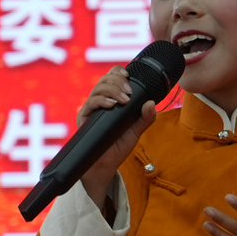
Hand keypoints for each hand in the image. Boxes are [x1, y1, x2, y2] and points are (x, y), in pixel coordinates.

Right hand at [76, 67, 156, 209]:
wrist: (106, 164)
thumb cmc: (119, 146)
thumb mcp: (136, 131)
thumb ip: (146, 118)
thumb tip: (152, 103)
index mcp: (112, 99)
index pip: (112, 77)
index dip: (118, 71)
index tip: (128, 75)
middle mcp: (100, 101)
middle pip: (104, 79)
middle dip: (118, 81)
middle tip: (129, 93)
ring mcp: (92, 109)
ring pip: (97, 88)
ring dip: (112, 90)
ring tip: (124, 100)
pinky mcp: (84, 118)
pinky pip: (90, 103)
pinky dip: (102, 100)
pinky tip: (112, 105)